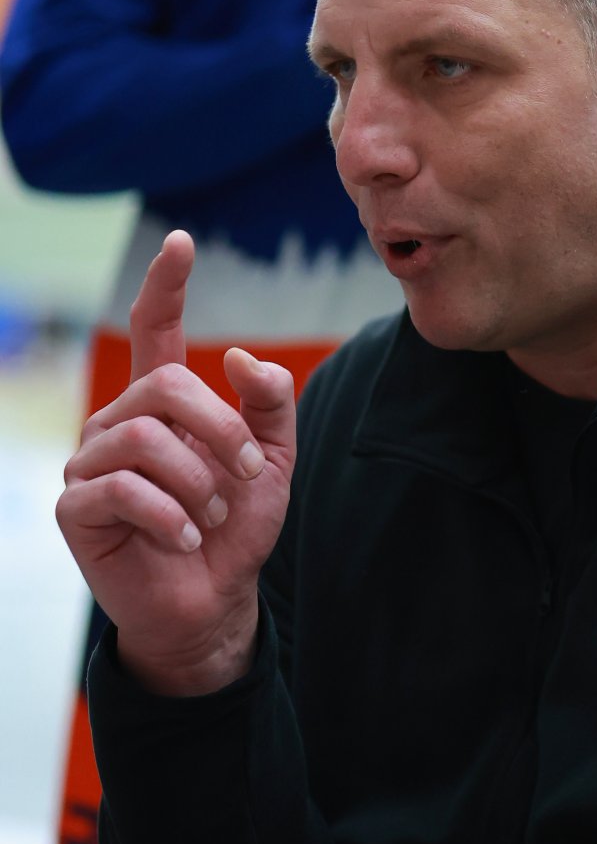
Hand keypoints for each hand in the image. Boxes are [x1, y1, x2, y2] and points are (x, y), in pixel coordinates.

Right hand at [55, 231, 295, 694]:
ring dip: (198, 481)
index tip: (181, 242)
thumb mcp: (273, 461)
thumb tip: (237, 357)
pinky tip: (185, 539)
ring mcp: (90, 463)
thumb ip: (268, 405)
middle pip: (165, 383)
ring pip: (145, 437)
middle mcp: (119, 422)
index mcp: (163, 403)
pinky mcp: (76, 508)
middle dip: (220, 429)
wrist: (213, 600)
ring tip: (212, 518)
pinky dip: (169, 516)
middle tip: (249, 477)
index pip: (153, 328)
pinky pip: (122, 488)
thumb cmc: (235, 526)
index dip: (165, 285)